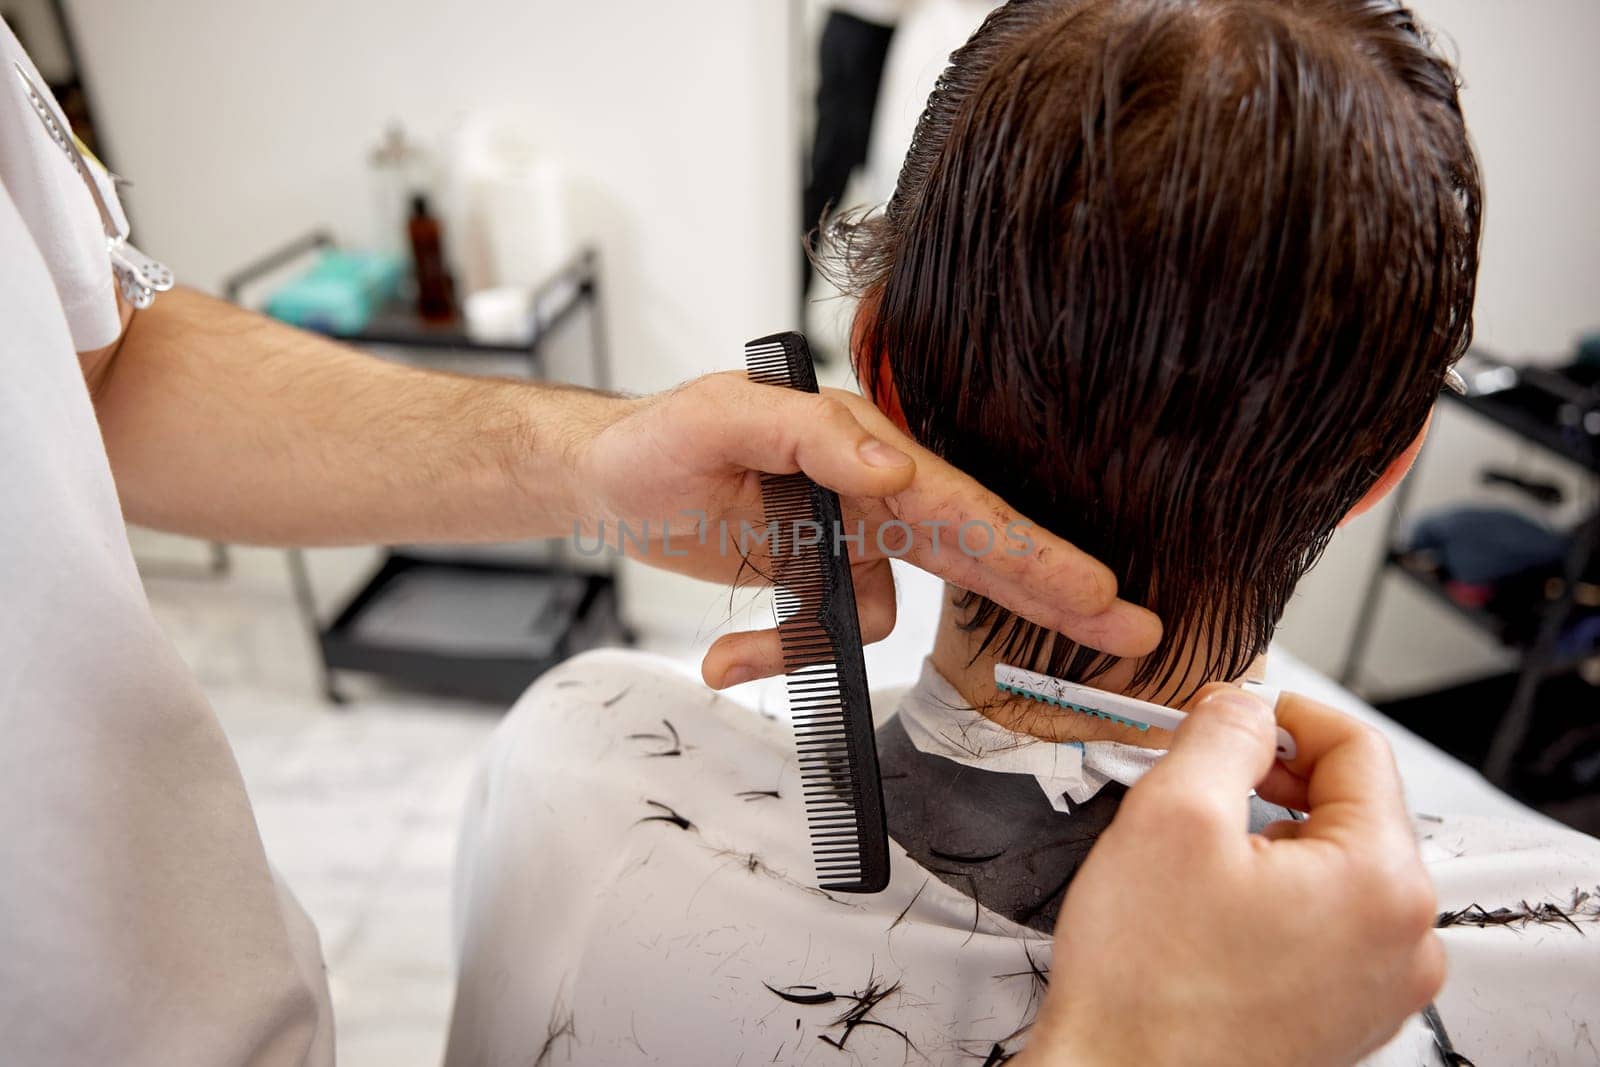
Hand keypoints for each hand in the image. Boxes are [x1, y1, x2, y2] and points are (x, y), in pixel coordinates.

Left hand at [574, 372, 1161, 685]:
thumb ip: (811, 436)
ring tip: (732, 655)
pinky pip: (824, 630)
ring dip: (814, 642)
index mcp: (865, 445)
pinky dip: (777, 649)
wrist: (608, 479)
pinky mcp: (816, 575)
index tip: (1097, 592)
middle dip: (1047, 594)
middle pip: (974, 551)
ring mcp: (847, 537)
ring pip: (887, 608)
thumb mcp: (722, 416)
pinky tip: (723, 655)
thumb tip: (894, 472)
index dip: (1035, 553)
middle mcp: (871, 490)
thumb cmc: (660, 434)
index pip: (965, 504)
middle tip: (1127, 629)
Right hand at [1018, 687, 1441, 1066]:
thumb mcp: (1172, 813)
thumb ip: (1222, 733)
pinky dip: (1275, 897)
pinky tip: (1211, 910)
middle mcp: (1403, 941)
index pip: (1359, 748)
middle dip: (1275, 781)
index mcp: (1383, 882)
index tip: (1235, 715)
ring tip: (1197, 857)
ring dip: (1273, 840)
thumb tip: (1246, 705)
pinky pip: (1324, 924)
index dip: (1288, 715)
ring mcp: (1378, 988)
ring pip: (1335, 867)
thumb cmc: (1146, 983)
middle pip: (1352, 809)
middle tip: (1200, 781)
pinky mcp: (1343, 1017)